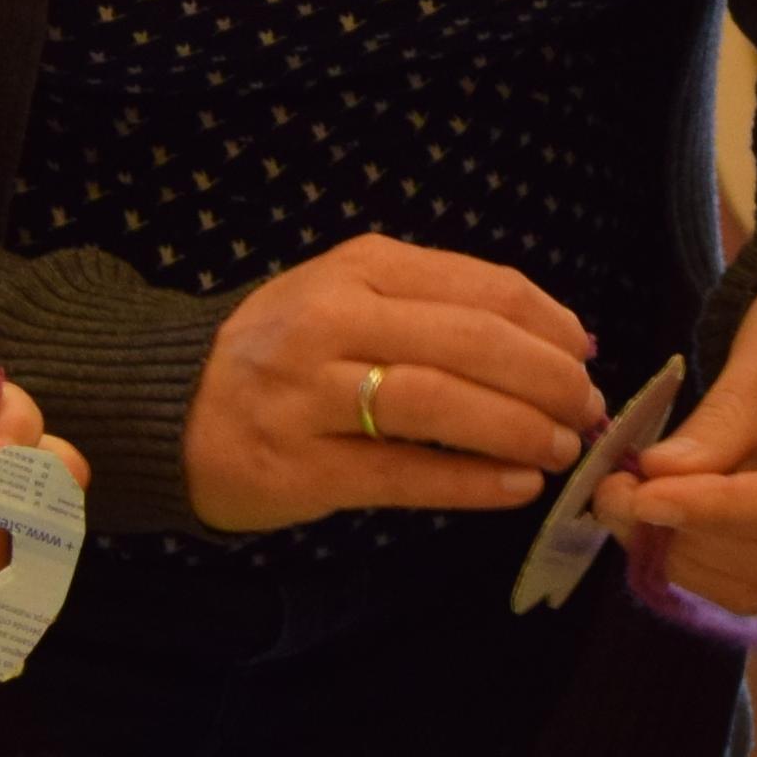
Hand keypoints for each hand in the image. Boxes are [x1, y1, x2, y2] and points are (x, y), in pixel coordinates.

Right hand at [192, 237, 599, 532]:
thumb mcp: (349, 298)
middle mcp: (333, 321)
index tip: (588, 355)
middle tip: (588, 412)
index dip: (551, 324)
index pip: (482, 287)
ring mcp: (310, 394)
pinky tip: (516, 488)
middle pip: (471, 342)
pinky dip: (471, 480)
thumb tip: (562, 338)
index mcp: (359, 269)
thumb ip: (440, 307)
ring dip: (519, 429)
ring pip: (440, 403)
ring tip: (562, 451)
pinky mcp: (299, 465)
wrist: (167, 405)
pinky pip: (403, 473)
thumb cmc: (283, 353)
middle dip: (549, 379)